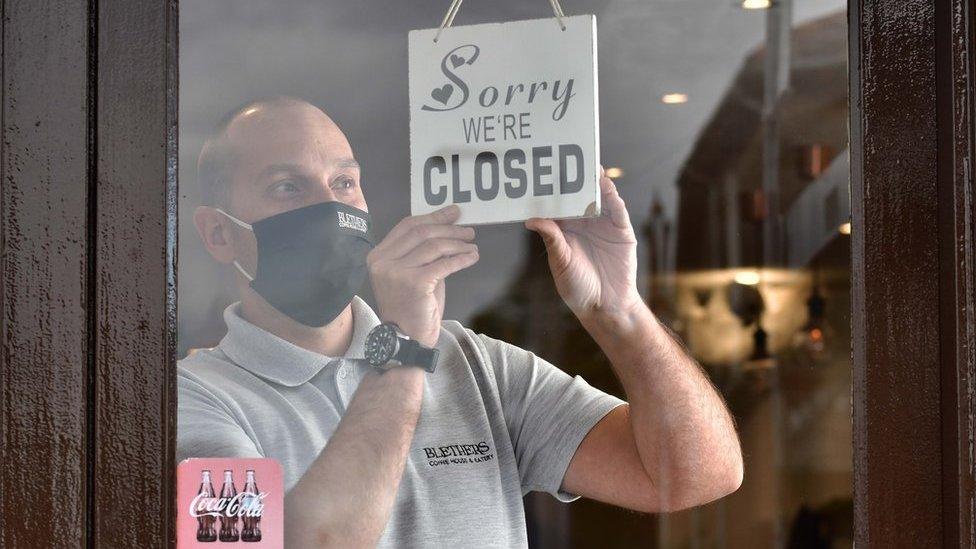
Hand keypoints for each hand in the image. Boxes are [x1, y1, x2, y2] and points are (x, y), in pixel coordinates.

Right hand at [367, 204, 477, 346]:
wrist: (406, 340)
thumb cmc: (412, 307)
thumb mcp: (412, 274)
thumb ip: (423, 252)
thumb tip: (448, 227)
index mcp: (378, 256)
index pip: (407, 226)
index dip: (433, 216)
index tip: (453, 212)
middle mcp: (382, 262)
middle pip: (421, 233)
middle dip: (449, 228)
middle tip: (468, 231)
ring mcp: (396, 272)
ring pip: (434, 246)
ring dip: (458, 244)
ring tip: (472, 245)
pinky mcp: (414, 283)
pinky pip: (444, 264)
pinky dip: (461, 258)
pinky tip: (472, 257)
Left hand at [525, 167, 642, 320]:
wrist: (605, 305)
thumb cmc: (577, 287)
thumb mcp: (561, 263)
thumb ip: (552, 240)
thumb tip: (531, 220)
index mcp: (565, 229)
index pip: (557, 203)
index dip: (551, 188)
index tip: (542, 170)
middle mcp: (584, 223)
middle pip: (579, 194)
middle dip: (575, 177)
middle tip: (568, 156)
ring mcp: (604, 225)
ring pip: (599, 198)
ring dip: (596, 182)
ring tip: (590, 165)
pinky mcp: (621, 231)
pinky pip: (618, 210)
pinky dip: (613, 197)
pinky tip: (607, 186)